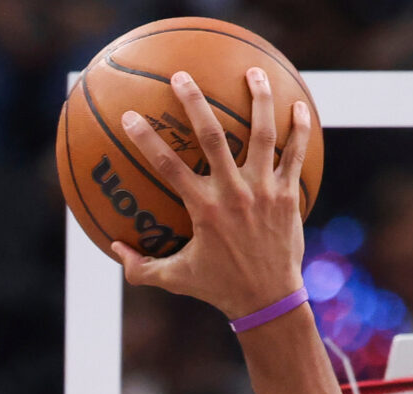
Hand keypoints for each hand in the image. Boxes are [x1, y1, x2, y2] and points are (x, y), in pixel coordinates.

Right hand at [113, 67, 309, 317]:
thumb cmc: (220, 288)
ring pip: (262, 134)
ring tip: (253, 73)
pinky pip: (295, 153)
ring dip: (258, 99)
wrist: (269, 301)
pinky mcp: (287, 195)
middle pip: (213, 137)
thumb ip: (143, 267)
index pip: (168, 166)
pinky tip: (298, 104)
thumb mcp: (179, 279)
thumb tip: (113, 249)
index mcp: (204, 210)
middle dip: (195, 102)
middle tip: (182, 76)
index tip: (130, 116)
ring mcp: (263, 191)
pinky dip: (299, 128)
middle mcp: (233, 194)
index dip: (146, 139)